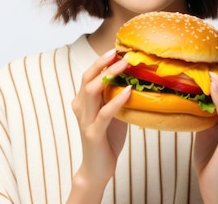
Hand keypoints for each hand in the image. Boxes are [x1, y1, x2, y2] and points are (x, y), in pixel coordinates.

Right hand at [68, 49, 131, 202]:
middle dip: (102, 62)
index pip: (89, 75)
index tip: (116, 49)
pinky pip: (104, 113)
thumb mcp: (113, 112)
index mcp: (83, 100)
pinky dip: (117, 100)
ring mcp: (85, 120)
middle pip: (87, 78)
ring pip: (92, 91)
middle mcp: (80, 107)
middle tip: (118, 51)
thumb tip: (136, 78)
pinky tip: (129, 91)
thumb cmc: (107, 138)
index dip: (101, 61)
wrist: (97, 168)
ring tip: (125, 65)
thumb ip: (117, 96)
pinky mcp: (93, 133)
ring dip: (109, 75)